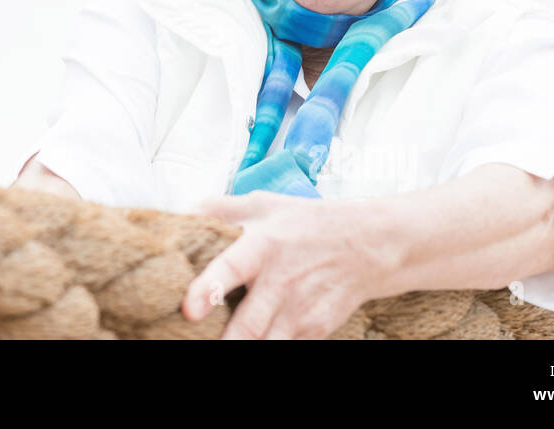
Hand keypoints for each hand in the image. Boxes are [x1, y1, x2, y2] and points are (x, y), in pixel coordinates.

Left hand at [181, 190, 384, 338]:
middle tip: (198, 339)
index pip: (232, 269)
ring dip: (244, 346)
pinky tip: (252, 340)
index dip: (209, 289)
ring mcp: (299, 311)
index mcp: (264, 246)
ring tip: (221, 343)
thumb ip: (222, 208)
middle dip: (225, 341)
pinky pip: (283, 348)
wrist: (369, 245)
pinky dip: (266, 345)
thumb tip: (184, 211)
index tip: (189, 309)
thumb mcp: (267, 205)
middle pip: (248, 326)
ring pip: (265, 345)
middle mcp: (281, 282)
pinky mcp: (314, 330)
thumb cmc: (309, 224)